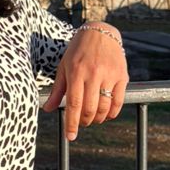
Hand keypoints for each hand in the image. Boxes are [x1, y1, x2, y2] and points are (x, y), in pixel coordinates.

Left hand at [42, 25, 127, 140]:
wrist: (100, 33)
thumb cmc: (78, 50)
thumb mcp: (64, 67)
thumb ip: (57, 89)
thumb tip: (47, 109)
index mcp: (76, 72)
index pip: (73, 104)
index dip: (72, 123)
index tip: (70, 136)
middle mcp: (93, 74)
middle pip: (89, 109)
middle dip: (85, 122)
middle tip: (82, 123)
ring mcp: (109, 75)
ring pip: (104, 107)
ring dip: (97, 119)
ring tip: (93, 119)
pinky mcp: (122, 75)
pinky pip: (118, 101)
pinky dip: (112, 113)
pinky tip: (106, 114)